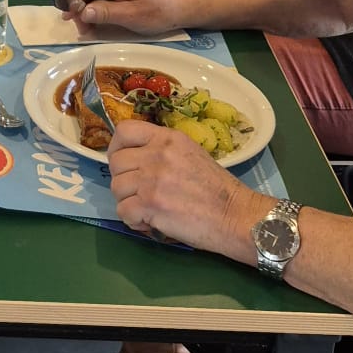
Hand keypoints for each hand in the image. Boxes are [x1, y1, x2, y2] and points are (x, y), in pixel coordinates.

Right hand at [67, 0, 187, 37]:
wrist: (177, 9)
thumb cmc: (157, 12)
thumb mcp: (131, 16)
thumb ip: (106, 13)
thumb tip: (82, 12)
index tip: (71, 18)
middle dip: (78, 8)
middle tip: (81, 29)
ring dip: (84, 12)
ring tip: (88, 30)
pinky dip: (93, 12)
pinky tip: (94, 24)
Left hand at [107, 121, 259, 257]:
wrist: (236, 215)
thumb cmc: (218, 188)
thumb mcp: (191, 153)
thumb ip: (163, 151)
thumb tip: (137, 159)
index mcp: (168, 138)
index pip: (124, 130)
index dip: (117, 147)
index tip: (124, 162)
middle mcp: (157, 154)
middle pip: (115, 162)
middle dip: (122, 179)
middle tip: (138, 192)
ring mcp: (152, 179)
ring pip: (116, 187)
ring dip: (127, 201)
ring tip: (146, 209)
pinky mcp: (151, 205)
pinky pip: (123, 211)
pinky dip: (132, 220)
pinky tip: (148, 222)